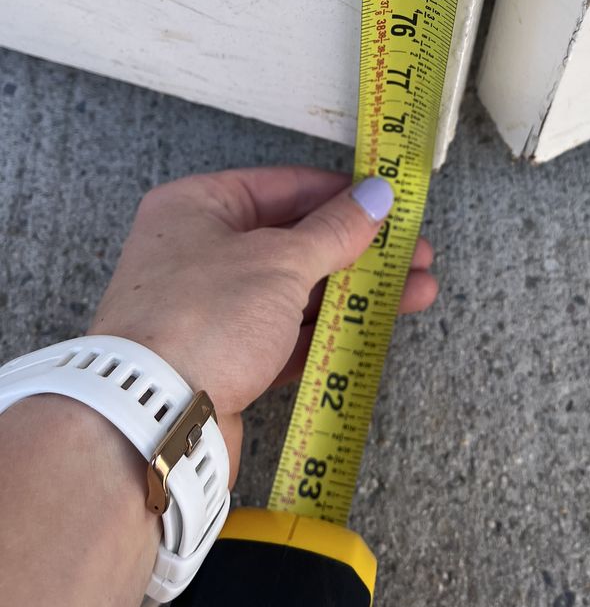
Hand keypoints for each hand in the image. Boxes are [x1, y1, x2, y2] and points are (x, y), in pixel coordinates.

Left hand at [90, 166, 437, 478]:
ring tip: (420, 289)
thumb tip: (377, 196)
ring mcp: (213, 309)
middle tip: (418, 251)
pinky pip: (290, 335)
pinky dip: (334, 330)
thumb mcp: (280, 262)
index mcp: (198, 206)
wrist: (152, 421)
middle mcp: (200, 251)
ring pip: (299, 290)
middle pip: (296, 240)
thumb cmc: (204, 319)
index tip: (391, 201)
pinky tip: (381, 326)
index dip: (342, 193)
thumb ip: (335, 230)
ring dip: (358, 291)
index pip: (284, 186)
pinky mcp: (228, 359)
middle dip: (362, 249)